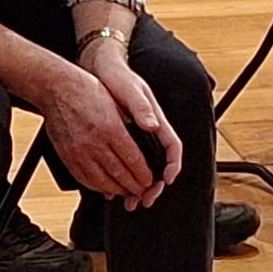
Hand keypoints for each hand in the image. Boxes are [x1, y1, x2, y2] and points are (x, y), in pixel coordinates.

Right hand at [39, 62, 167, 204]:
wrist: (57, 89)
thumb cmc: (86, 90)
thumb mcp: (116, 101)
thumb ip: (133, 120)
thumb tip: (151, 133)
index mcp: (110, 127)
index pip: (133, 159)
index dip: (144, 174)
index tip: (149, 179)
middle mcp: (94, 142)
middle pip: (119, 174)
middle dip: (134, 186)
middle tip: (142, 190)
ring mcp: (79, 152)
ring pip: (102, 181)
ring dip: (117, 190)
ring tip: (127, 191)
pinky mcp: (68, 156)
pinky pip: (84, 179)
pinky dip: (98, 187)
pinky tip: (105, 187)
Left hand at [83, 43, 182, 207]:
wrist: (99, 69)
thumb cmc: (117, 76)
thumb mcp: (129, 89)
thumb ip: (141, 107)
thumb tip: (153, 125)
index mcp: (157, 121)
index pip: (173, 147)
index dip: (173, 165)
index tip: (167, 180)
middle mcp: (150, 131)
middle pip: (160, 165)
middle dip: (154, 186)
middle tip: (144, 200)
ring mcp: (137, 137)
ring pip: (144, 168)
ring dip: (139, 187)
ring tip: (130, 202)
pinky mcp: (122, 140)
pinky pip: (128, 165)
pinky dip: (124, 179)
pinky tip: (115, 189)